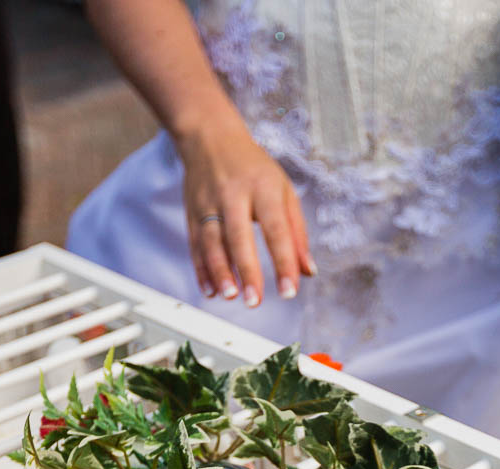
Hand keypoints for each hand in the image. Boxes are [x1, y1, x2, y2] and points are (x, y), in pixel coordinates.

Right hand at [176, 118, 314, 306]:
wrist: (210, 137)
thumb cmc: (253, 168)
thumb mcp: (284, 191)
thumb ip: (296, 232)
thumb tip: (307, 271)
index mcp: (264, 188)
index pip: (276, 228)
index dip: (284, 261)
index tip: (290, 290)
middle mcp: (234, 194)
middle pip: (240, 236)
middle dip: (247, 270)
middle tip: (254, 301)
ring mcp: (209, 202)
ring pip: (212, 241)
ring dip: (220, 272)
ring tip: (230, 295)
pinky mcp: (192, 211)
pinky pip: (195, 244)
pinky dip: (201, 269)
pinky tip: (210, 290)